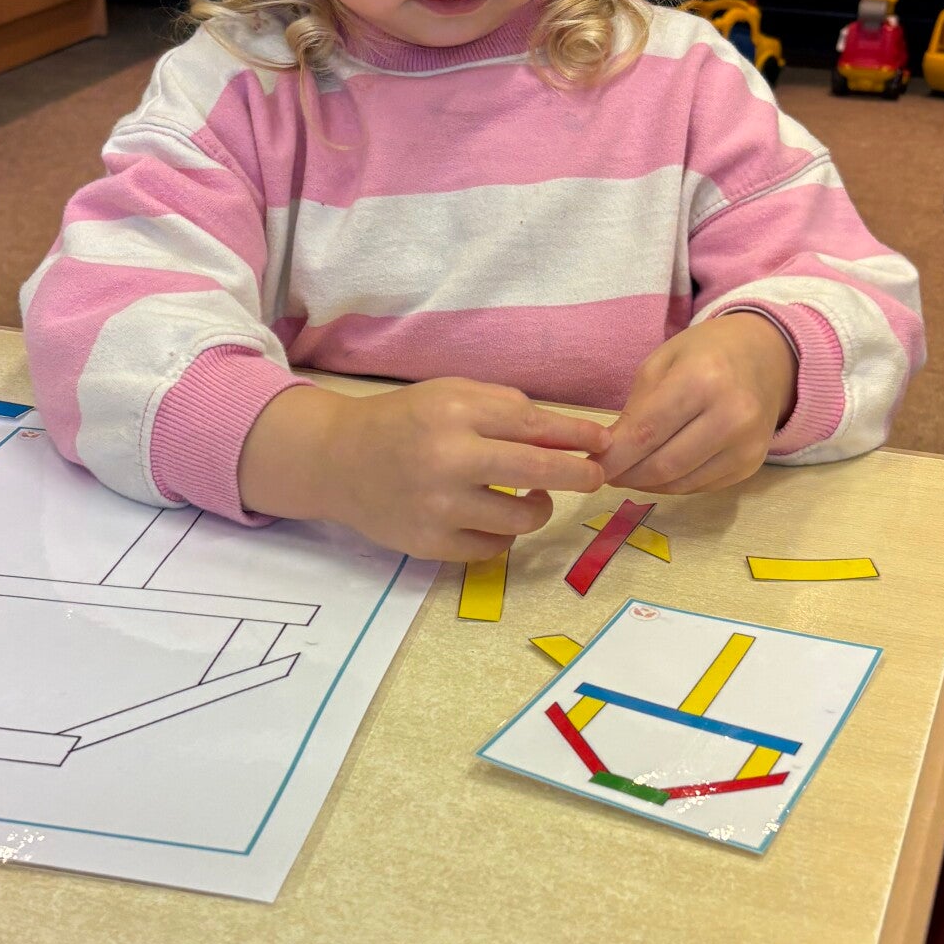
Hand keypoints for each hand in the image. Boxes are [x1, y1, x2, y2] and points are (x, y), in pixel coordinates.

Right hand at [239, 378, 607, 560]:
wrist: (340, 460)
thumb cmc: (405, 420)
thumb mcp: (452, 395)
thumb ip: (507, 409)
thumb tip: (570, 436)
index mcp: (456, 413)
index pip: (535, 426)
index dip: (578, 437)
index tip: (603, 443)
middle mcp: (448, 460)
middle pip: (538, 472)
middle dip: (578, 475)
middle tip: (594, 477)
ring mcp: (439, 508)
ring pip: (521, 519)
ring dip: (539, 508)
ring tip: (533, 495)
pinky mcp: (430, 545)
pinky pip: (493, 548)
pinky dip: (504, 533)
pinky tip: (494, 516)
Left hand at [597, 313, 796, 493]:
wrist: (767, 356)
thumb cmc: (705, 352)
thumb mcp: (661, 363)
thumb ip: (635, 409)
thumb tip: (608, 455)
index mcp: (703, 379)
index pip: (646, 433)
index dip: (613, 457)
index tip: (589, 466)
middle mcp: (731, 416)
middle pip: (663, 466)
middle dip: (626, 475)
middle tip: (605, 472)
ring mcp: (746, 445)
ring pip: (680, 483)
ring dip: (646, 484)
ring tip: (628, 471)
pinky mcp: (752, 465)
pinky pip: (700, 486)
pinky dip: (672, 484)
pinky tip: (659, 470)